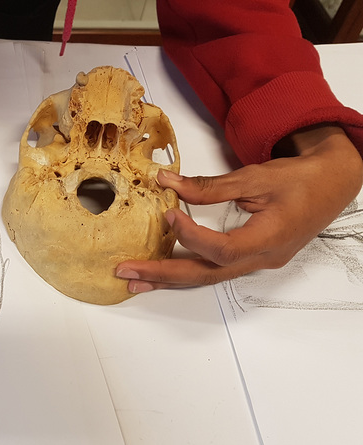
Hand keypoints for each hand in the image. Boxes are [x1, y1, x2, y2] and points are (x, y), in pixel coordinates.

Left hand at [115, 125, 362, 292]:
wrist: (332, 184)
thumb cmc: (300, 179)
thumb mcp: (255, 177)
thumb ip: (210, 185)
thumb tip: (167, 182)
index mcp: (268, 239)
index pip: (221, 249)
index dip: (190, 235)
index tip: (168, 214)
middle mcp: (261, 258)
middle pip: (205, 274)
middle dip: (162, 274)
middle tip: (126, 272)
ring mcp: (256, 262)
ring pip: (207, 276)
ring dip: (169, 279)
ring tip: (134, 282)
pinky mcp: (250, 257)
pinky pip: (213, 269)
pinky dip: (185, 271)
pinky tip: (162, 272)